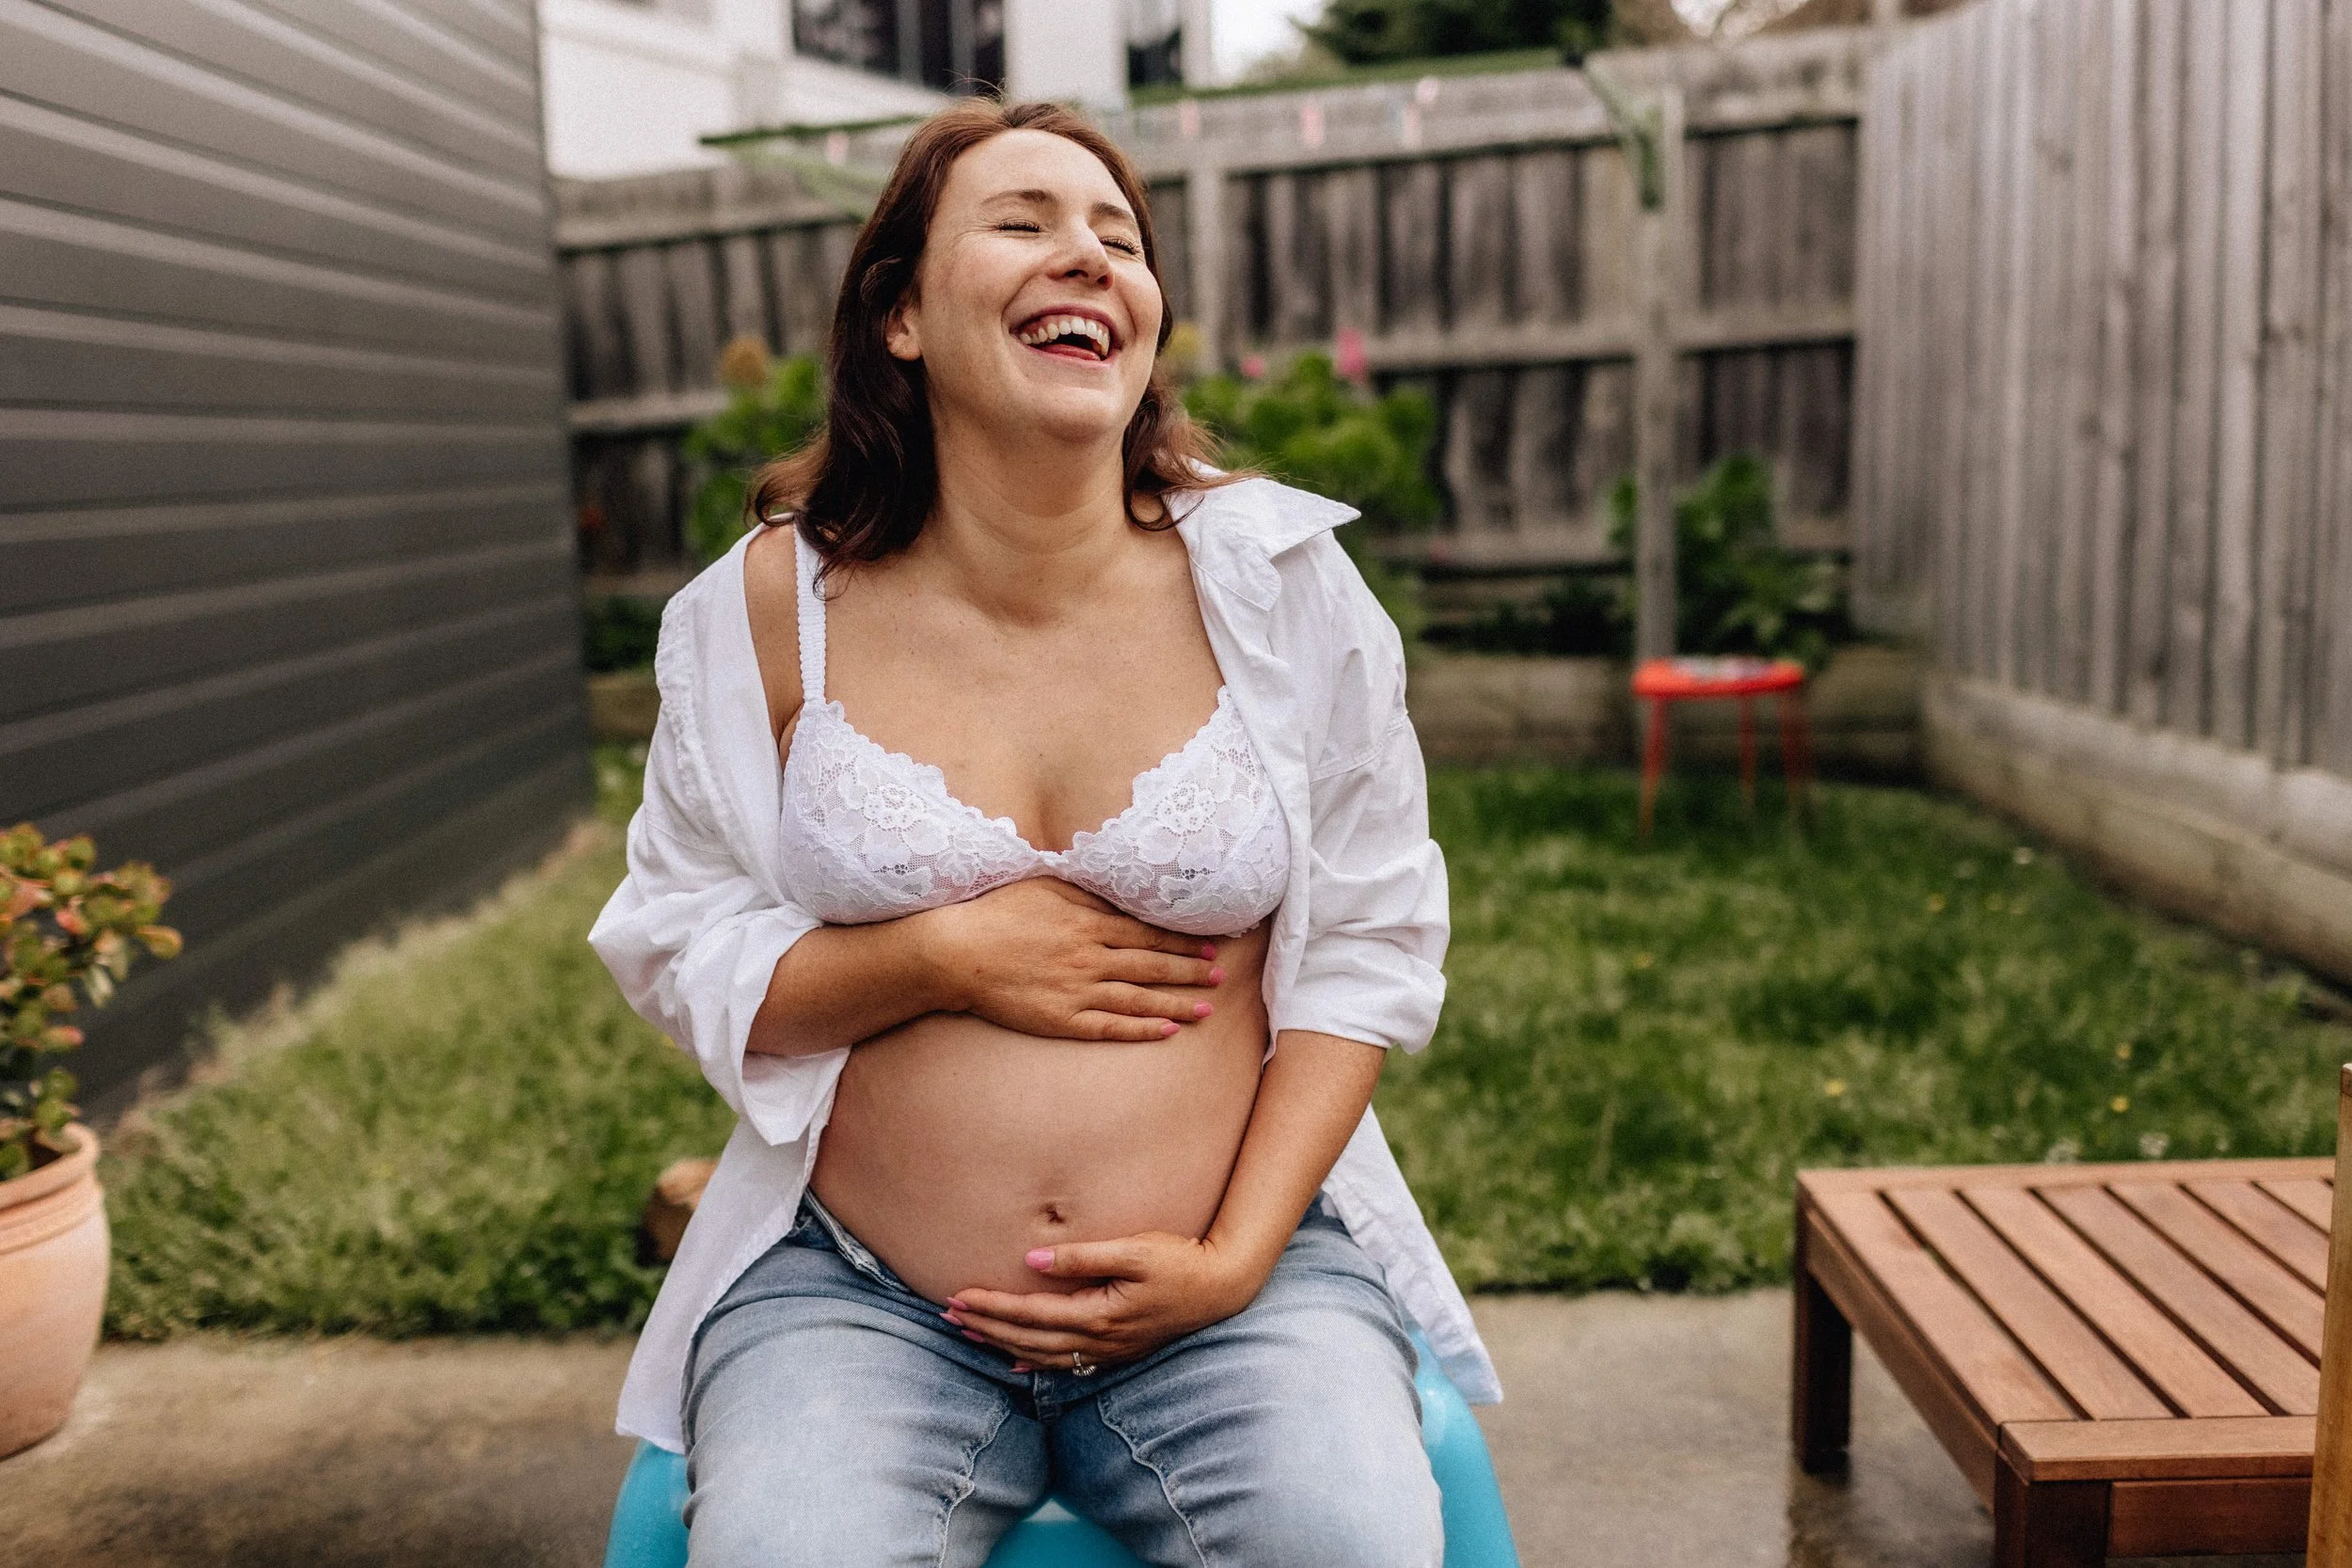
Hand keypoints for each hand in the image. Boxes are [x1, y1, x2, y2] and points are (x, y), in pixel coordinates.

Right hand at [917, 878, 1223, 1041]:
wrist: (957, 952)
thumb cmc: (998, 912)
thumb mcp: (1046, 886)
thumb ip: (1087, 893)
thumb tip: (1122, 895)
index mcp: (1089, 923)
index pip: (1148, 935)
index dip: (1182, 942)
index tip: (1210, 946)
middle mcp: (1090, 959)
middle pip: (1152, 967)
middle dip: (1190, 972)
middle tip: (1220, 977)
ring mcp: (1078, 992)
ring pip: (1139, 999)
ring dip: (1176, 1004)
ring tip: (1205, 1009)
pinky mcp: (1062, 1020)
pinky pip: (1110, 1027)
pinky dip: (1141, 1030)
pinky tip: (1166, 1031)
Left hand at [943, 1232, 1260, 1371]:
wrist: (1220, 1287)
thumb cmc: (1179, 1260)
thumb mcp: (1134, 1249)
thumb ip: (1083, 1256)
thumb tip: (1033, 1259)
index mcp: (1098, 1314)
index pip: (1030, 1313)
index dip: (992, 1306)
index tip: (958, 1296)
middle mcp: (1099, 1340)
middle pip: (1028, 1339)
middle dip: (986, 1327)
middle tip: (948, 1314)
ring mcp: (1108, 1350)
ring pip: (1042, 1355)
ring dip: (1002, 1344)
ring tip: (969, 1333)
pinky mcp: (1116, 1350)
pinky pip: (1065, 1364)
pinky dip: (1034, 1365)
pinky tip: (1016, 1363)